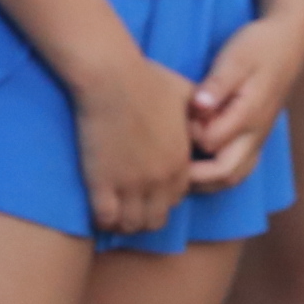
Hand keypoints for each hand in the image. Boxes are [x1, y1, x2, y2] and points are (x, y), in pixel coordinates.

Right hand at [74, 53, 198, 234]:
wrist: (112, 79)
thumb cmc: (149, 81)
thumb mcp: (187, 97)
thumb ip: (199, 115)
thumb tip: (204, 120)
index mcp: (181, 160)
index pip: (177, 197)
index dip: (163, 197)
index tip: (150, 191)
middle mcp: (160, 178)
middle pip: (156, 218)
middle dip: (145, 216)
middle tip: (129, 206)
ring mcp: (131, 183)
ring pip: (132, 224)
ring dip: (124, 222)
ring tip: (114, 211)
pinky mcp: (102, 183)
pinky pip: (105, 218)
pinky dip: (103, 219)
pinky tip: (99, 207)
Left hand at [184, 8, 303, 191]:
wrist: (288, 41)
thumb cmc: (259, 47)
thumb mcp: (236, 58)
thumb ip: (218, 84)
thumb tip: (198, 106)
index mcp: (249, 115)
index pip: (211, 142)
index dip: (189, 136)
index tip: (175, 120)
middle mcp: (255, 134)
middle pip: (225, 174)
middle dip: (195, 176)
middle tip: (167, 165)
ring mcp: (257, 138)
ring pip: (233, 177)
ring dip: (206, 181)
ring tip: (180, 170)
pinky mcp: (255, 137)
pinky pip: (238, 168)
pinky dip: (216, 175)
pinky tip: (198, 164)